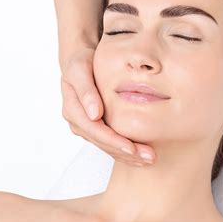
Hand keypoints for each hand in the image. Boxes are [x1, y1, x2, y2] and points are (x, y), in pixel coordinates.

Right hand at [60, 46, 155, 165]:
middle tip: (149, 157)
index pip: (95, 130)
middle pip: (103, 143)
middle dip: (126, 153)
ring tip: (150, 160)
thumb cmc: (81, 62)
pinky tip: (141, 157)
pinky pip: (111, 145)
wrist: (80, 63)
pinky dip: (126, 152)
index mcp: (73, 110)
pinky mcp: (96, 130)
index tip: (131, 148)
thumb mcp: (80, 68)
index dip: (113, 141)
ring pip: (108, 148)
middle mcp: (78, 123)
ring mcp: (87, 129)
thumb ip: (86, 90)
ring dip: (129, 156)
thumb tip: (94, 114)